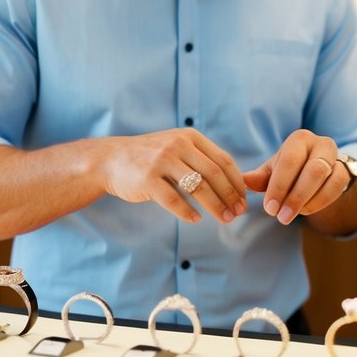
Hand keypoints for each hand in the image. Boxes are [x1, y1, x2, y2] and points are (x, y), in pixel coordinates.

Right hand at [101, 128, 246, 223]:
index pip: (223, 160)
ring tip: (224, 219)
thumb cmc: (151, 158)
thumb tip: (235, 184)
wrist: (111, 159)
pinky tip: (196, 219)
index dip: (237, 182)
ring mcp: (162, 161)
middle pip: (214, 174)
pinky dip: (187, 212)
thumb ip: (201, 158)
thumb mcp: (177, 147)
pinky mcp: (147, 179)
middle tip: (239, 213)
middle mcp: (178, 145)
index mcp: (190, 137)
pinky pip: (173, 199)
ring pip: (198, 187)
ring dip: (215, 206)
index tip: (244, 200)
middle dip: (230, 196)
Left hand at [242, 129, 350, 225]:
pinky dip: (320, 202)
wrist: (319, 171)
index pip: (289, 161)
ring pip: (325, 179)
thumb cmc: (291, 169)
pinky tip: (306, 210)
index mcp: (299, 139)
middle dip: (294, 196)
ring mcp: (336, 157)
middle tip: (281, 217)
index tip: (269, 208)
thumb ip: (261, 177)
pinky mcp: (345, 171)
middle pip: (311, 170)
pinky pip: (336, 187)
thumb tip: (245, 181)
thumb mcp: (274, 171)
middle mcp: (320, 143)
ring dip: (307, 201)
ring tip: (291, 215)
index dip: (279, 186)